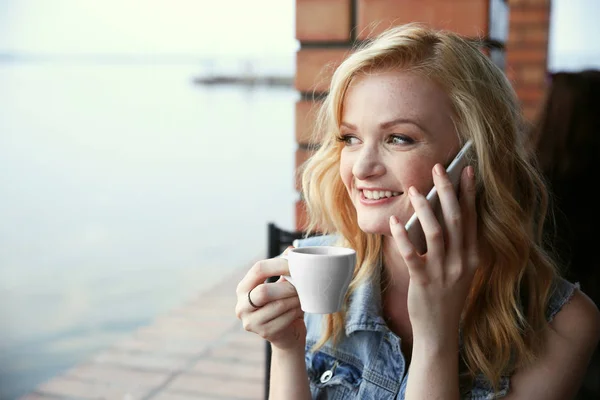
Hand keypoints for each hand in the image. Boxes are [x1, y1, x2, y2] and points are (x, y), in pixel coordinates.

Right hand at [235, 247, 305, 350]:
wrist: (288, 335)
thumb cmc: (284, 304)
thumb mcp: (282, 284)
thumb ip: (283, 267)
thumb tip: (291, 250)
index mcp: (243, 288)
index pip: (258, 269)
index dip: (279, 264)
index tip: (296, 264)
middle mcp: (242, 305)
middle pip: (264, 291)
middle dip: (287, 287)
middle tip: (302, 284)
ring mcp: (251, 322)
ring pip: (277, 306)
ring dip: (295, 299)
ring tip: (304, 295)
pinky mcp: (264, 333)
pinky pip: (284, 319)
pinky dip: (296, 311)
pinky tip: (300, 308)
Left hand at [389, 164, 478, 344]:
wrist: (439, 331)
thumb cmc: (446, 296)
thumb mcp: (458, 270)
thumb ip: (454, 245)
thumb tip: (440, 214)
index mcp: (472, 257)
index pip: (472, 218)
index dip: (469, 193)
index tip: (466, 170)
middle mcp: (461, 262)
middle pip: (456, 219)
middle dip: (447, 190)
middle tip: (438, 168)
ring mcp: (443, 272)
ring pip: (436, 233)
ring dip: (424, 208)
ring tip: (412, 189)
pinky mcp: (423, 282)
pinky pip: (412, 254)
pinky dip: (402, 236)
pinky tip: (394, 222)